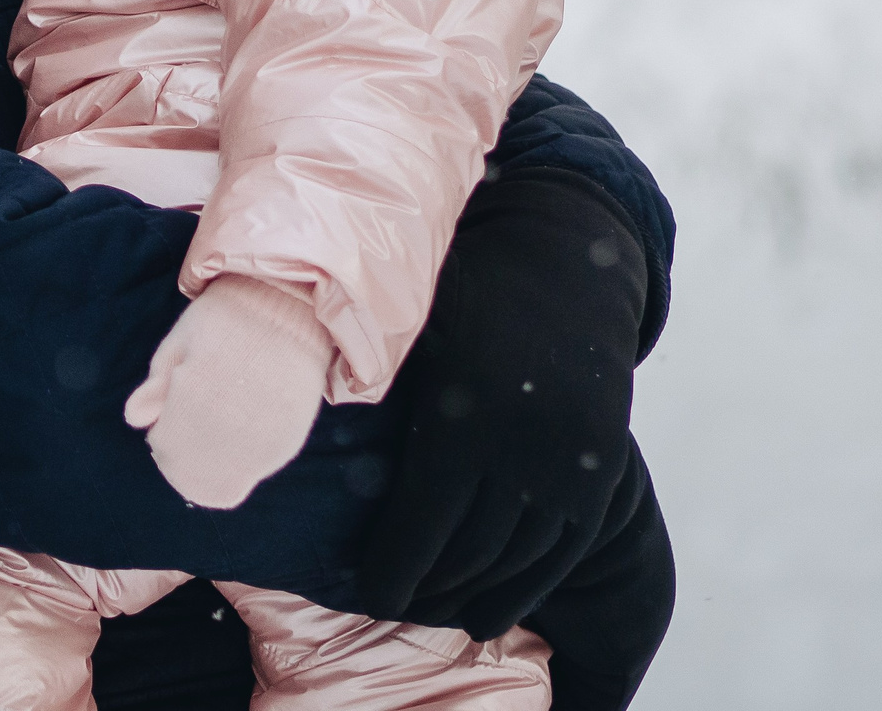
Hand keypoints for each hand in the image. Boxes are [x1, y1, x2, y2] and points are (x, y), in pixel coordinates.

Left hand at [122, 274, 330, 509]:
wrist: (286, 309)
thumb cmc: (223, 321)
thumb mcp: (178, 344)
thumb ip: (156, 387)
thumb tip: (134, 420)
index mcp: (194, 397)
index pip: (165, 449)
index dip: (160, 438)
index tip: (165, 419)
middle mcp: (229, 426)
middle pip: (191, 474)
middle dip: (181, 458)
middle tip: (188, 429)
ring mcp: (262, 439)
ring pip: (223, 482)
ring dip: (210, 467)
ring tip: (213, 432)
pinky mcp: (288, 443)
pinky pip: (255, 471)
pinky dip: (240, 462)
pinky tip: (238, 435)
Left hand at [356, 170, 648, 637]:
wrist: (568, 270)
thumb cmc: (469, 294)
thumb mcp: (413, 326)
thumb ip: (365, 374)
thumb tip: (281, 404)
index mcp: (463, 415)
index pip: (422, 522)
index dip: (393, 570)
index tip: (366, 594)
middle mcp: (521, 451)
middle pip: (468, 551)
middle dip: (426, 589)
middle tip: (391, 607)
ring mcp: (568, 467)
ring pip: (516, 559)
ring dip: (473, 595)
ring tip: (435, 611)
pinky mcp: (600, 474)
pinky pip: (562, 551)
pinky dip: (526, 588)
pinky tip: (489, 611)